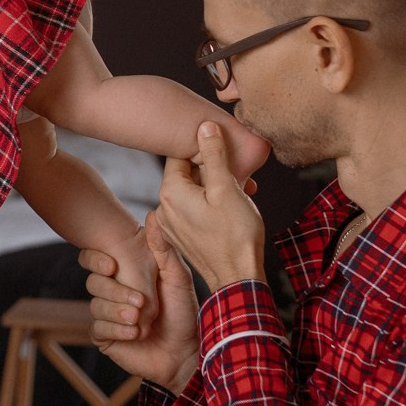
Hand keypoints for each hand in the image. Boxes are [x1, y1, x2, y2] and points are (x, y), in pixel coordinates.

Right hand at [79, 210, 197, 392]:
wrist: (186, 352)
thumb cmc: (184, 313)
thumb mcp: (177, 278)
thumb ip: (163, 249)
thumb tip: (152, 215)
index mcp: (125, 274)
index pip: (94, 259)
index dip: (95, 260)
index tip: (112, 266)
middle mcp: (113, 292)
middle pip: (93, 283)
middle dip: (115, 292)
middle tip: (139, 301)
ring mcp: (108, 315)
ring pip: (95, 305)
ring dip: (117, 312)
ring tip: (139, 319)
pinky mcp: (107, 337)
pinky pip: (98, 328)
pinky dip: (116, 329)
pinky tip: (135, 333)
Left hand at [158, 120, 267, 291]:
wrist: (238, 278)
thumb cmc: (235, 235)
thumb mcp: (226, 188)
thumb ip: (213, 155)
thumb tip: (204, 127)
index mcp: (170, 192)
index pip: (181, 154)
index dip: (206, 148)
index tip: (226, 150)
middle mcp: (164, 207)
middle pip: (188, 173)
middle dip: (215, 170)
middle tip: (241, 176)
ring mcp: (172, 225)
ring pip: (194, 192)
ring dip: (216, 188)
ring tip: (242, 193)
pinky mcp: (182, 237)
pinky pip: (194, 210)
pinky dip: (212, 205)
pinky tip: (232, 209)